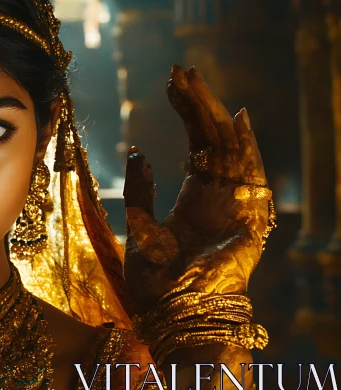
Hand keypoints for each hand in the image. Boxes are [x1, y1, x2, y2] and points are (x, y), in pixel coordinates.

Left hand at [123, 65, 274, 313]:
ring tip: (193, 81)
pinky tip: (236, 116)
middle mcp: (218, 196)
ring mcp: (234, 205)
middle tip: (180, 71)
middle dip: (197, 104)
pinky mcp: (248, 219)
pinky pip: (250, 175)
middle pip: (213, 139)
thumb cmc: (156, 282)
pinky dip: (245, 147)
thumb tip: (138, 152)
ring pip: (228, 148)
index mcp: (195, 198)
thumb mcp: (139, 229)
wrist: (176, 317)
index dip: (186, 113)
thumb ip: (141, 192)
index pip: (196, 144)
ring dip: (212, 114)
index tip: (171, 84)